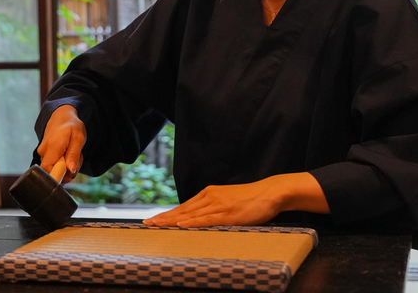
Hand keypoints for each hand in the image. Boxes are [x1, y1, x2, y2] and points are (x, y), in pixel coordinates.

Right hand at [36, 104, 85, 183]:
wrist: (61, 116)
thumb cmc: (71, 125)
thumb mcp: (78, 138)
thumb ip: (74, 155)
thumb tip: (70, 171)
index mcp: (53, 146)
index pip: (48, 169)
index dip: (58, 176)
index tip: (70, 173)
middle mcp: (44, 151)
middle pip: (53, 171)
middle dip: (68, 170)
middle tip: (77, 160)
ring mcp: (42, 153)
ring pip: (54, 168)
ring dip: (67, 165)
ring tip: (73, 153)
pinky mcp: (44, 154)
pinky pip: (53, 164)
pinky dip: (63, 162)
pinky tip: (68, 153)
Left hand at [143, 173, 328, 227]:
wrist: (270, 192)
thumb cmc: (252, 200)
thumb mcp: (229, 202)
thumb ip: (214, 209)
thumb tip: (201, 220)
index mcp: (209, 194)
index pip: (184, 207)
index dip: (168, 214)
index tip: (153, 220)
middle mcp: (210, 197)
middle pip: (182, 210)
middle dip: (164, 218)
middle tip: (147, 224)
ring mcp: (218, 204)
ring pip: (190, 214)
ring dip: (172, 220)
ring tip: (157, 225)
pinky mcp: (227, 212)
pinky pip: (206, 218)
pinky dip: (192, 222)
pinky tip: (181, 225)